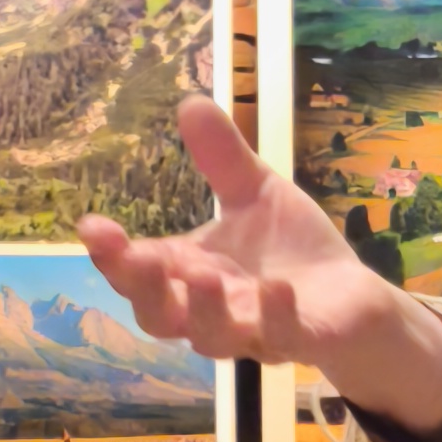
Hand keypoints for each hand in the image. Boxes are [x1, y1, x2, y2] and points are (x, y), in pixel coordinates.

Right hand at [79, 99, 441, 433]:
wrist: (352, 297)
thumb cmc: (291, 251)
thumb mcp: (256, 194)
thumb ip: (223, 159)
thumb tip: (190, 100)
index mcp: (188, 274)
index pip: (136, 273)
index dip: (111, 255)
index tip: (90, 225)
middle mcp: (209, 311)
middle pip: (158, 316)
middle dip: (143, 288)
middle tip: (137, 256)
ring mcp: (251, 331)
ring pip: (211, 336)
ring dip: (204, 308)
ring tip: (205, 273)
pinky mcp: (296, 341)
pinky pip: (279, 337)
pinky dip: (274, 316)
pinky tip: (276, 288)